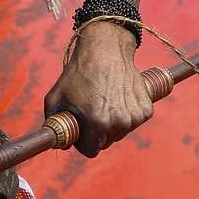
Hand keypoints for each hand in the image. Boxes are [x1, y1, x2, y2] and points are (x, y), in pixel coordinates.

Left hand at [43, 21, 153, 157]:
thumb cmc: (79, 72)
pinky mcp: (146, 108)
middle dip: (98, 132)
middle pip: (106, 142)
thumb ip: (53, 124)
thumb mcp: (55, 97)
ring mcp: (134, 115)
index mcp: (97, 122)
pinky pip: (134, 121)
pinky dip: (127, 114)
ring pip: (121, 132)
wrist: (106, 48)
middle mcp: (119, 122)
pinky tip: (118, 97)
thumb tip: (61, 144)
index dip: (83, 141)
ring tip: (105, 101)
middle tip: (92, 111)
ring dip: (113, 123)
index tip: (81, 130)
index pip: (90, 150)